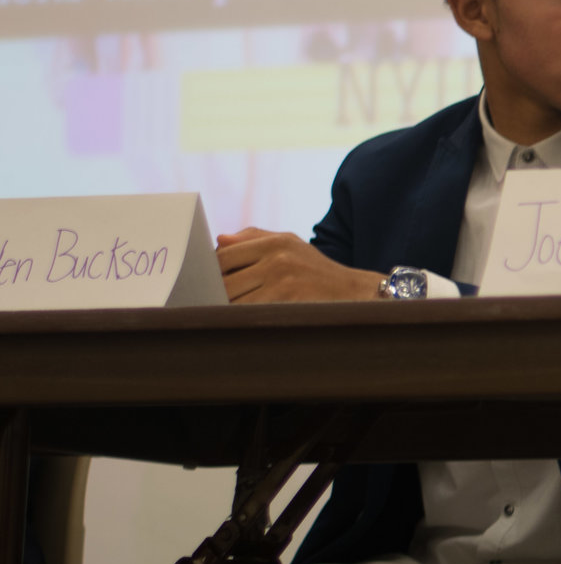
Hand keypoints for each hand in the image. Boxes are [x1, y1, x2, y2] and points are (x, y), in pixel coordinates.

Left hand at [215, 229, 384, 303]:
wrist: (358, 294)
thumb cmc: (320, 273)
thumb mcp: (292, 246)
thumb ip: (255, 239)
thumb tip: (218, 241)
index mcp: (275, 241)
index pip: (222, 255)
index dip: (205, 272)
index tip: (198, 284)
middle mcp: (277, 256)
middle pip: (223, 278)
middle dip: (209, 294)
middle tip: (200, 305)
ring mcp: (283, 278)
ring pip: (232, 298)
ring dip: (220, 310)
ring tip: (214, 317)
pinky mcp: (288, 298)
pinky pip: (249, 312)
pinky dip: (237, 320)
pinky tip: (235, 324)